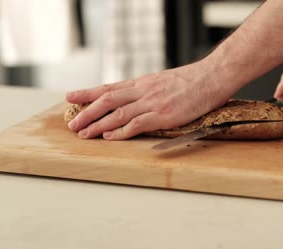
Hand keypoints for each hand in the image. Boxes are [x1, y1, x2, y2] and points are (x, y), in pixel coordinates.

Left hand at [66, 61, 230, 139]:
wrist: (212, 77)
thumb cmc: (192, 80)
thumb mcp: (164, 80)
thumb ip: (148, 90)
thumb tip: (135, 98)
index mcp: (143, 83)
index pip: (109, 87)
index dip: (88, 92)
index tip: (70, 96)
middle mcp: (143, 91)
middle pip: (107, 100)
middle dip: (87, 112)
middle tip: (72, 123)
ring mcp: (153, 102)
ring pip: (118, 113)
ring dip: (98, 124)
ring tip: (83, 133)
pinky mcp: (164, 115)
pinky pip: (137, 123)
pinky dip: (121, 131)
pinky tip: (110, 137)